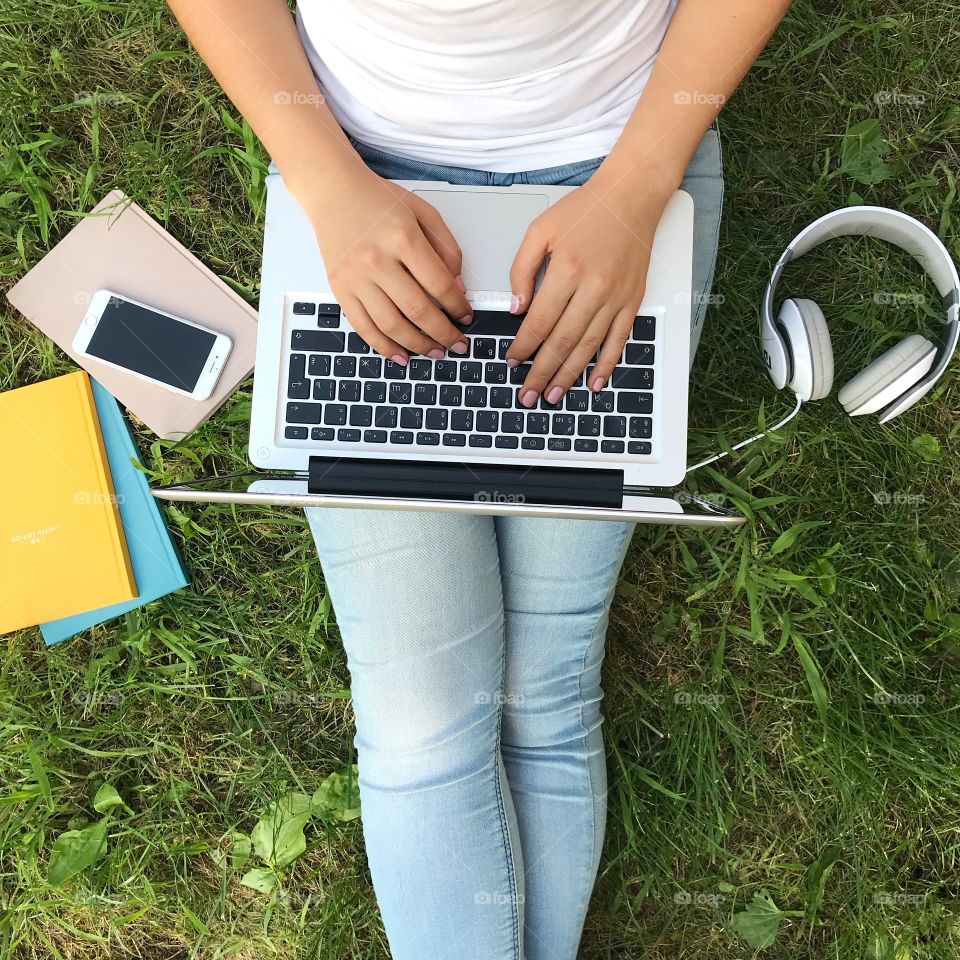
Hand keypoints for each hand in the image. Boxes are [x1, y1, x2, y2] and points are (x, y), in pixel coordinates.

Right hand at [299, 161, 472, 363]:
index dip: (457, 307)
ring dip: (417, 345)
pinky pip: (363, 327)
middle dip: (443, 334)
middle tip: (457, 344)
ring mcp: (355, 277)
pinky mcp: (339, 289)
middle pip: (417, 310)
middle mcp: (376, 260)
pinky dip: (383, 347)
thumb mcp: (423, 213)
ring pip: (391, 325)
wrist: (332, 190)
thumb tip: (458, 288)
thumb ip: (446, 248)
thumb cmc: (378, 200)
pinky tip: (401, 355)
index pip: (439, 284)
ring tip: (435, 352)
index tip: (466, 317)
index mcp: (402, 238)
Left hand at [505, 170, 672, 406]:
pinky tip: (594, 384)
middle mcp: (594, 288)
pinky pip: (618, 341)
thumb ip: (522, 269)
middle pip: (562, 342)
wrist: (631, 197)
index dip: (524, 346)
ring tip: (552, 396)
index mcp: (568, 270)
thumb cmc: (585, 210)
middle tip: (527, 395)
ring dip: (568, 375)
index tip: (512, 362)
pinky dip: (606, 365)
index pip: (540, 321)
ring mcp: (616, 298)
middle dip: (541, 373)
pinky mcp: (632, 301)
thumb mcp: (540, 230)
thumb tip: (517, 308)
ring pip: (588, 347)